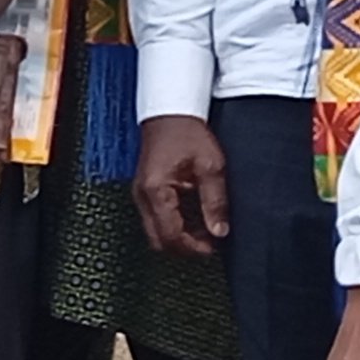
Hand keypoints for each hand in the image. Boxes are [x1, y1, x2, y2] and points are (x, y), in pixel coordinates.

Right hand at [133, 113, 230, 254]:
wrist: (170, 112)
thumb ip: (215, 201)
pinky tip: (193, 216)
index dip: (193, 247)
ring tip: (204, 228)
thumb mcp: (210, 166)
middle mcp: (142, 196)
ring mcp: (140, 194)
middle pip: (158, 240)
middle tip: (209, 242)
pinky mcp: (144, 191)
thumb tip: (219, 231)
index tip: (213, 247)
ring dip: (179, 236)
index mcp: (156, 191)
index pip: (170, 235)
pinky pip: (156, 219)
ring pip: (155, 232)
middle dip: (184, 246)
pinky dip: (174, 224)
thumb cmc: (186, 133)